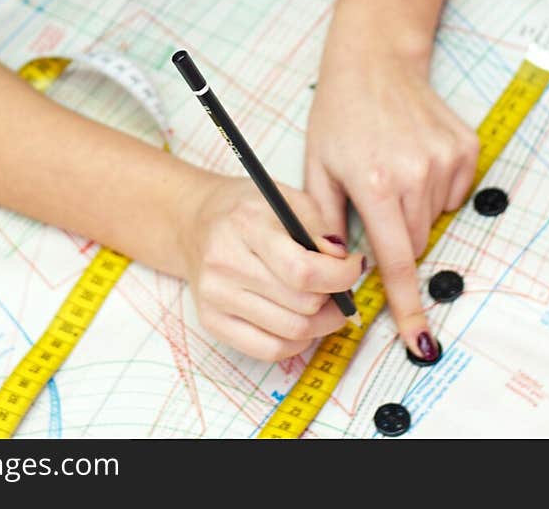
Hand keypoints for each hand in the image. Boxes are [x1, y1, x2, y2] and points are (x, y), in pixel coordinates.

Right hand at [178, 175, 365, 361]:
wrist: (194, 222)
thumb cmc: (245, 208)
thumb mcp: (286, 197)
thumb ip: (318, 227)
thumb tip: (343, 262)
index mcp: (245, 225)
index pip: (302, 270)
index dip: (340, 276)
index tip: (354, 266)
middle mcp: (225, 264)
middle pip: (302, 304)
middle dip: (335, 299)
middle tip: (340, 286)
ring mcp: (216, 297)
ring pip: (292, 332)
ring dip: (321, 323)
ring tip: (324, 302)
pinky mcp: (212, 322)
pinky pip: (269, 351)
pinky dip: (297, 342)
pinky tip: (302, 321)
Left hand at [305, 0, 479, 360]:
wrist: (375, 60)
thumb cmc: (340, 112)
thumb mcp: (318, 166)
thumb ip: (325, 224)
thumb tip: (336, 271)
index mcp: (375, 182)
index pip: (396, 261)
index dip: (406, 306)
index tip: (420, 342)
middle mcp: (415, 174)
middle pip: (414, 242)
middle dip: (394, 236)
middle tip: (374, 197)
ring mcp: (445, 159)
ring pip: (433, 218)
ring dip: (412, 208)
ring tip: (390, 164)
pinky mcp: (465, 148)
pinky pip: (454, 193)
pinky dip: (433, 187)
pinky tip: (412, 155)